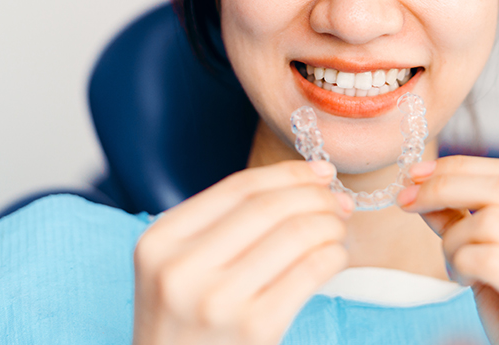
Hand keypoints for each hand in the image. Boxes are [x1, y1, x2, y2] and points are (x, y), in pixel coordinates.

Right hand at [132, 160, 352, 344]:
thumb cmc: (187, 325)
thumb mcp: (178, 267)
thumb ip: (224, 224)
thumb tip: (308, 179)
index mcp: (160, 241)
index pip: (238, 187)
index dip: (287, 173)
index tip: (320, 170)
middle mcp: (182, 269)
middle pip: (269, 207)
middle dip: (315, 195)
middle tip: (338, 199)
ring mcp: (217, 302)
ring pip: (294, 234)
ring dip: (329, 223)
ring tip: (338, 227)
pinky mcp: (254, 330)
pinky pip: (309, 272)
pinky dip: (333, 255)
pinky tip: (335, 256)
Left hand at [397, 156, 498, 344]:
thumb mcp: (494, 259)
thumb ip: (464, 220)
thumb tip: (421, 184)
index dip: (461, 166)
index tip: (417, 173)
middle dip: (444, 187)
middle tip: (407, 201)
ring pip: (492, 221)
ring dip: (454, 237)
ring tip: (453, 263)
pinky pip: (490, 259)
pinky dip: (462, 261)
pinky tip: (464, 280)